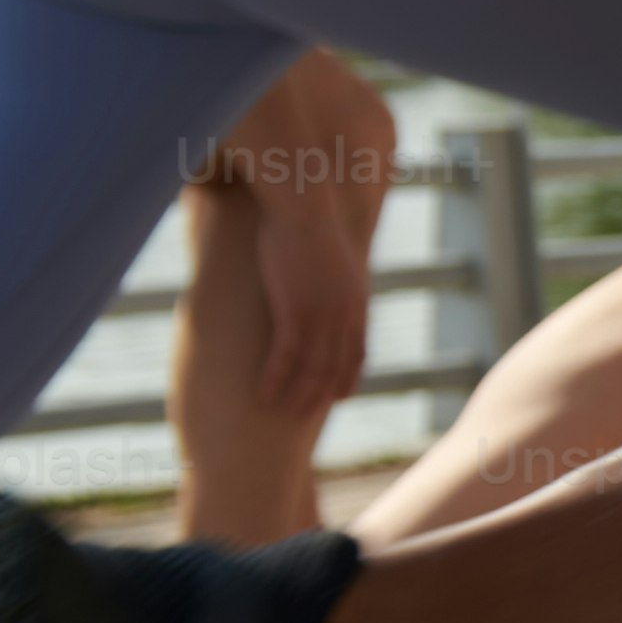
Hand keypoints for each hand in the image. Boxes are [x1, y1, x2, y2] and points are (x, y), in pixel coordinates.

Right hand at [244, 177, 376, 421]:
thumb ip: (332, 277)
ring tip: (281, 414)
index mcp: (356, 303)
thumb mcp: (331, 256)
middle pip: (336, 368)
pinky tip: (263, 394)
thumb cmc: (311, 223)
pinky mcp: (295, 312)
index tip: (338, 397)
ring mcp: (322, 316)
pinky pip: (287, 357)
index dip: (348, 377)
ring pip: (313, 370)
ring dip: (297, 396)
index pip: (357, 352)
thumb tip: (320, 283)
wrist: (304, 205)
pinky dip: (276, 379)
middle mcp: (345, 316)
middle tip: (304, 417)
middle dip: (321, 396)